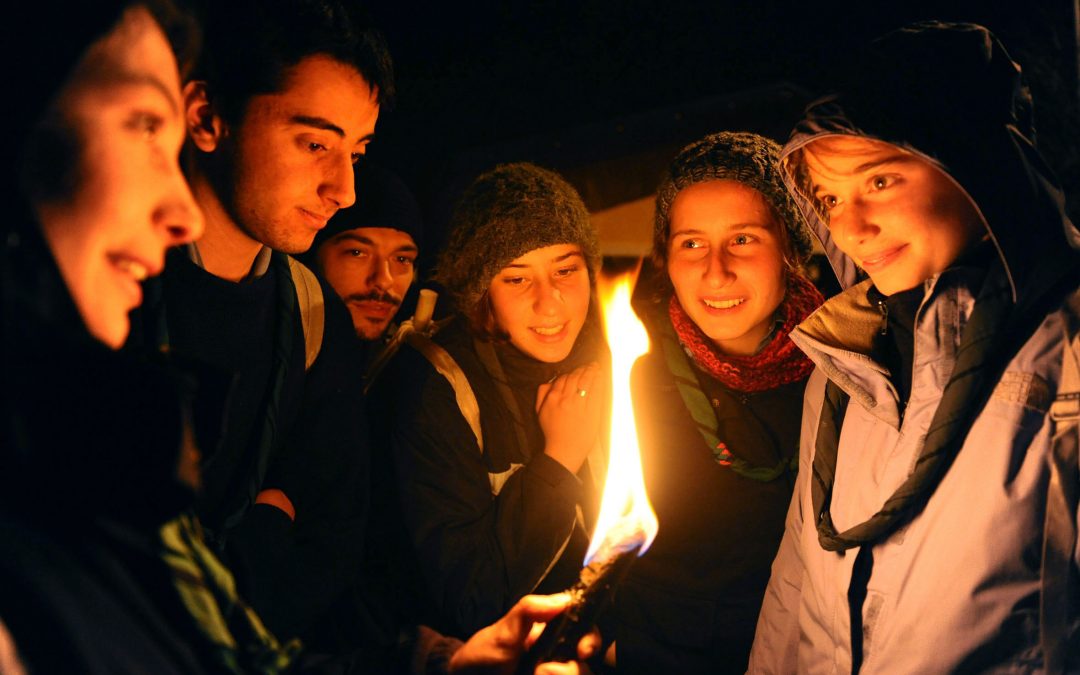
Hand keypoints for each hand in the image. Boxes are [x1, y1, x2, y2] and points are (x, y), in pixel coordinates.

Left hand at [449, 594, 599, 674]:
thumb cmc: (484, 652)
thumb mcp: (503, 630)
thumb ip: (529, 611)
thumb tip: (562, 600)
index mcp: (554, 634)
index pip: (586, 633)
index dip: (590, 640)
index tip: (582, 650)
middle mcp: (559, 657)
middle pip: (586, 664)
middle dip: (572, 670)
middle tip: (545, 671)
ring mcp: (553, 673)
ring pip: (579, 674)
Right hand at [536, 363, 603, 473]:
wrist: (563, 450)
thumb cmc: (552, 432)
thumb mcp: (539, 412)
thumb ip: (541, 394)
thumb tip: (549, 381)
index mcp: (552, 398)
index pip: (563, 378)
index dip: (572, 372)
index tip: (577, 369)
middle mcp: (566, 399)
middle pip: (576, 377)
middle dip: (583, 369)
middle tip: (589, 364)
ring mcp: (579, 405)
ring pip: (586, 381)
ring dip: (592, 371)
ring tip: (596, 366)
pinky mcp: (592, 411)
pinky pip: (596, 391)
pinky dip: (599, 381)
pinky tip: (601, 375)